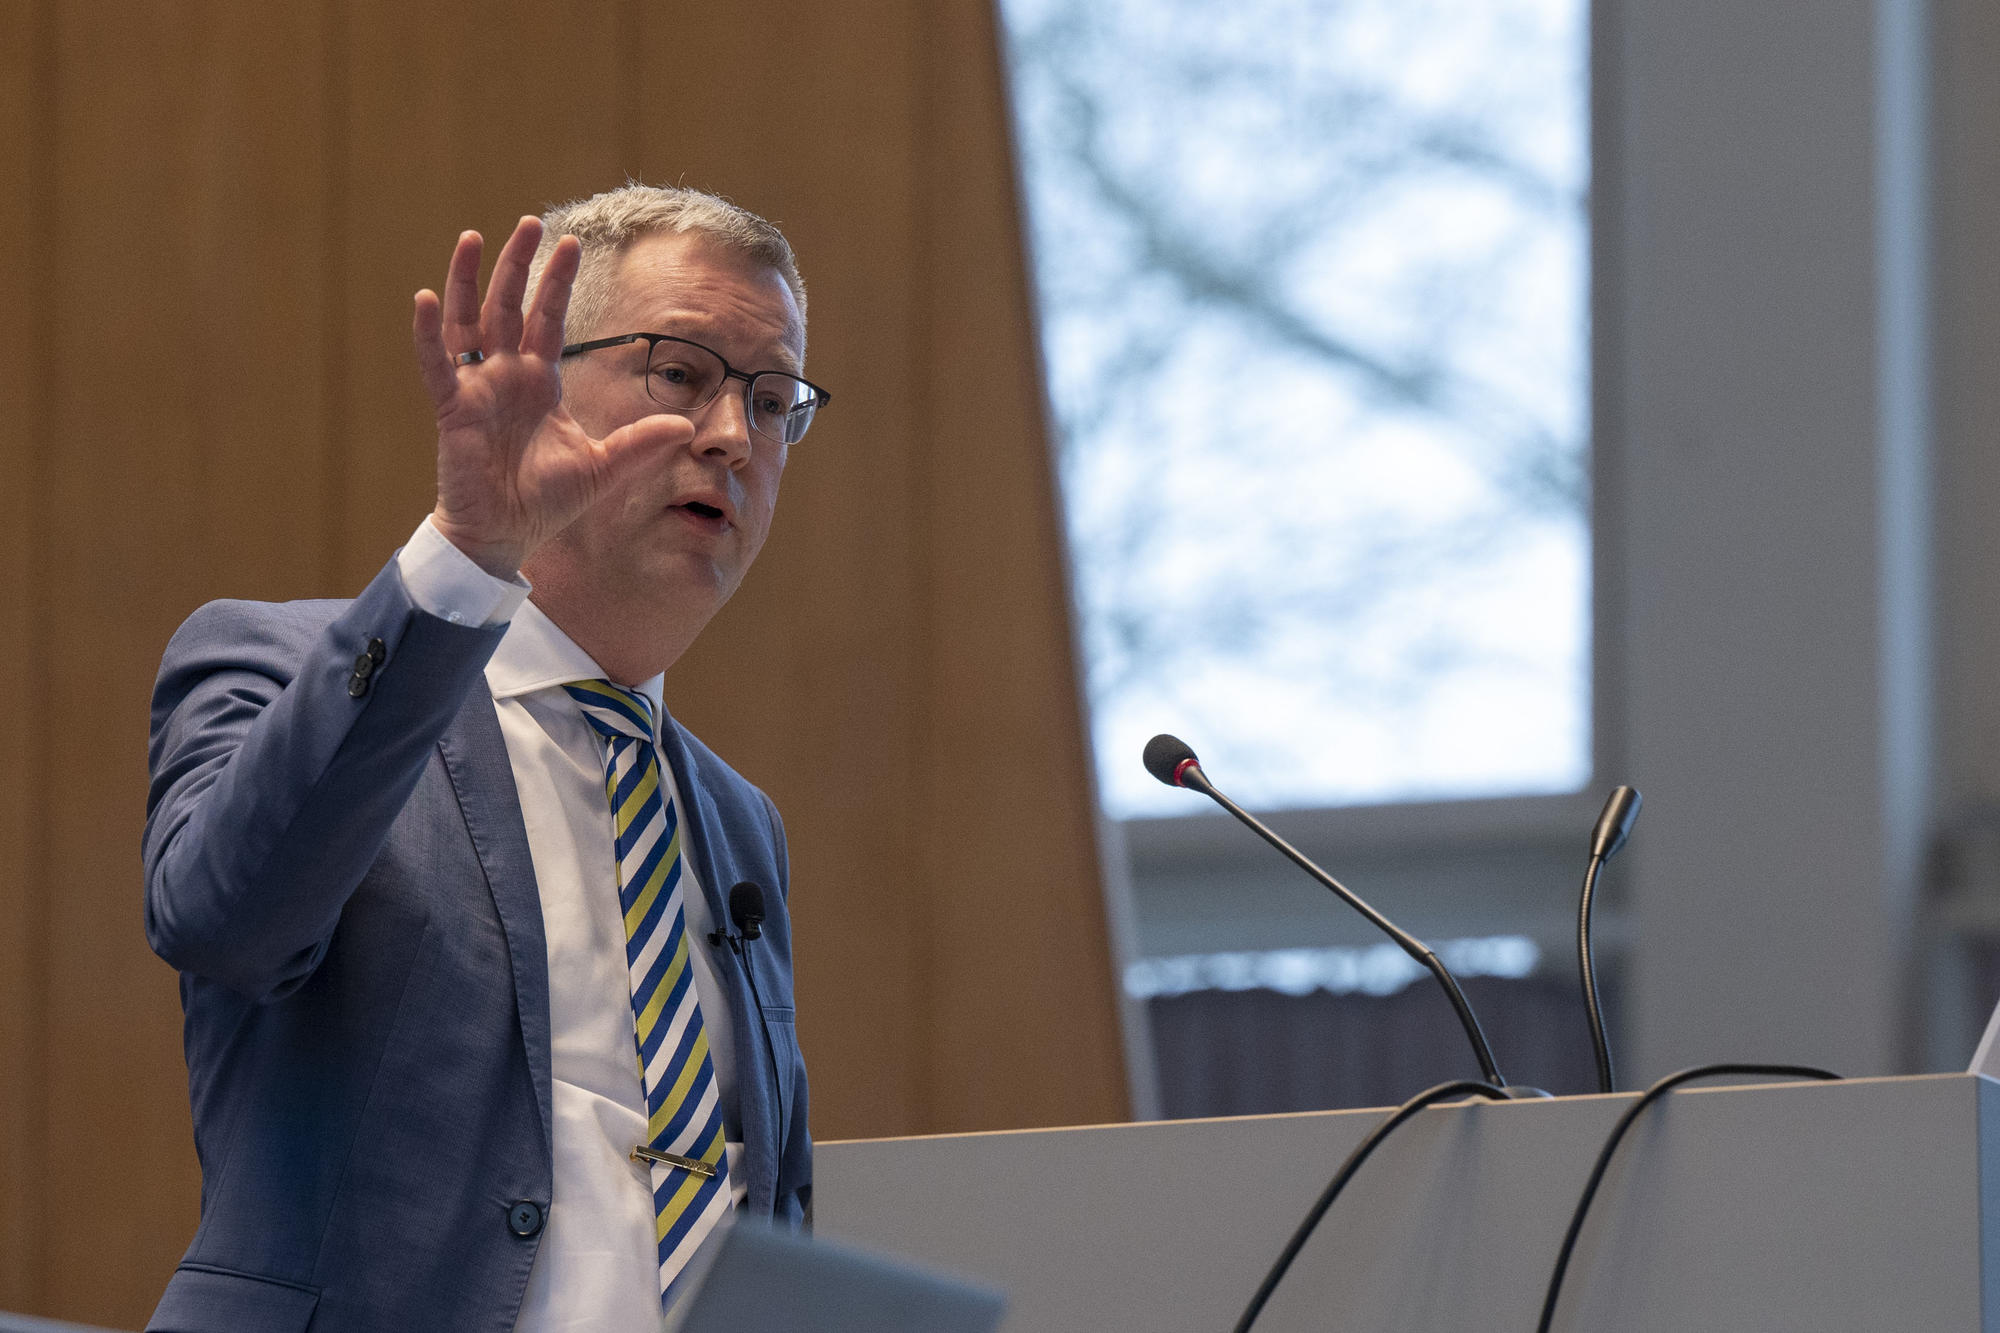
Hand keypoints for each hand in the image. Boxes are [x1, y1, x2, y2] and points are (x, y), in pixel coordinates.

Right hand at [411, 217, 694, 578]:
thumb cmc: (546, 501)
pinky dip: (429, 334)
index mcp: (541, 383)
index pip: (548, 319)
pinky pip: (436, 365)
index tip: (569, 243)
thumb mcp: (605, 468)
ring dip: (467, 280)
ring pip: (469, 322)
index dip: (556, 282)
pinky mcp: (453, 409)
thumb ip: (640, 444)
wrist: (505, 535)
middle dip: (519, 265)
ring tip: (473, 237)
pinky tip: (427, 298)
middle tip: (530, 221)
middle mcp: (507, 376)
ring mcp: (477, 389)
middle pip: (509, 307)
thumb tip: (688, 428)